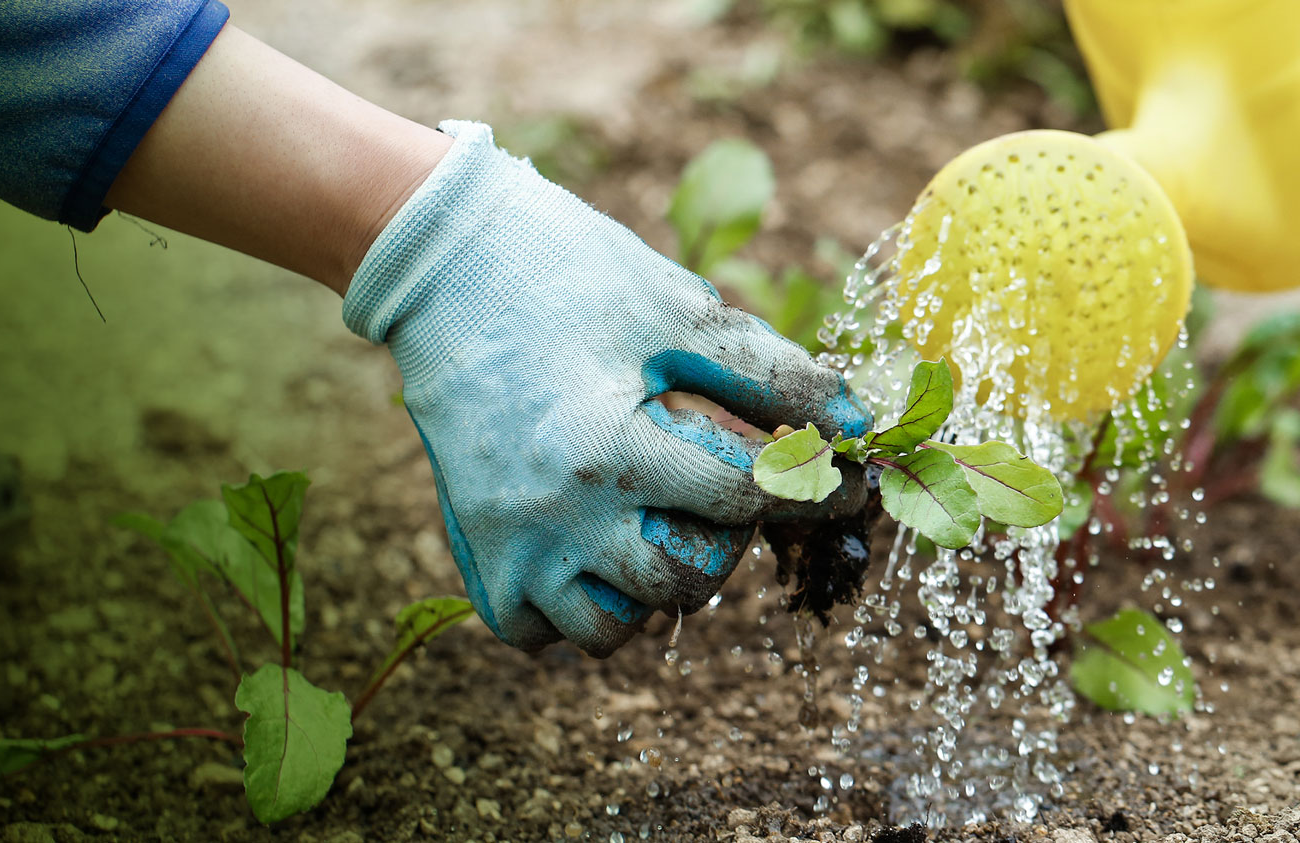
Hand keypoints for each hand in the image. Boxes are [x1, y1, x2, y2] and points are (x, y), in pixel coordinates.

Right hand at [345, 122, 871, 655]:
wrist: (442, 263)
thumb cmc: (571, 274)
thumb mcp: (679, 311)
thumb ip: (773, 375)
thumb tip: (856, 427)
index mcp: (610, 446)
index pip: (745, 500)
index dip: (814, 490)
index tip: (846, 484)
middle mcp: (554, 512)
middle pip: (685, 584)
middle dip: (728, 545)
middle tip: (726, 496)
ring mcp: (508, 541)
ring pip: (611, 629)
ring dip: (654, 590)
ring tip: (660, 526)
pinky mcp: (474, 550)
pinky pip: (540, 632)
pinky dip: (578, 608)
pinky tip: (599, 552)